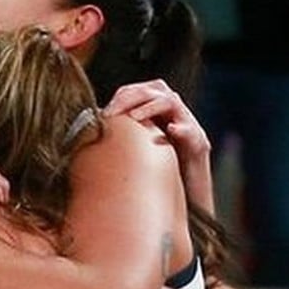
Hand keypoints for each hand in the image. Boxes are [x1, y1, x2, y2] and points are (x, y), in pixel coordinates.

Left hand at [103, 78, 212, 209]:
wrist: (187, 198)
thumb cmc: (158, 174)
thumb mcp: (135, 153)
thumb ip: (120, 140)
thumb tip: (88, 135)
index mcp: (158, 113)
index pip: (139, 90)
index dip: (121, 97)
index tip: (103, 112)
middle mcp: (175, 115)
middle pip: (155, 89)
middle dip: (132, 97)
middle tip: (113, 113)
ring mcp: (189, 127)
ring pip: (172, 102)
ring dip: (151, 107)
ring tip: (135, 118)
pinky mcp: (199, 144)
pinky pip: (192, 132)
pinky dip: (182, 129)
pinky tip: (172, 130)